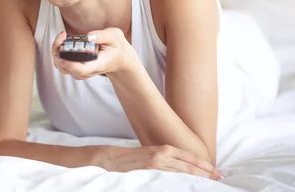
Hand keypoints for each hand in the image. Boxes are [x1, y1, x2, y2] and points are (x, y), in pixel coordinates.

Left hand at [52, 28, 137, 79]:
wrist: (119, 58)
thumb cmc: (116, 47)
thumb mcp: (115, 37)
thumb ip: (103, 36)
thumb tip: (89, 37)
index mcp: (97, 64)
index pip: (81, 70)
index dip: (69, 64)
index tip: (62, 53)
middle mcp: (87, 70)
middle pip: (66, 69)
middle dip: (58, 53)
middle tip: (62, 36)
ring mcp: (81, 70)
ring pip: (62, 67)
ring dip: (57, 52)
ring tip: (62, 36)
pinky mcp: (76, 67)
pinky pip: (63, 63)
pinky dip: (59, 52)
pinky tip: (63, 40)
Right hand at [102, 145, 223, 179]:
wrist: (112, 159)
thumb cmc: (131, 159)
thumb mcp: (150, 155)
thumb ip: (165, 160)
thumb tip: (180, 169)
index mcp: (164, 149)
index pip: (190, 158)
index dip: (204, 165)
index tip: (216, 171)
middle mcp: (163, 155)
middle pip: (190, 165)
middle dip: (206, 172)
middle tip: (220, 177)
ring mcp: (158, 164)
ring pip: (183, 172)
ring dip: (198, 177)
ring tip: (211, 182)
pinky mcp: (152, 170)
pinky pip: (171, 177)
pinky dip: (183, 181)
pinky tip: (191, 185)